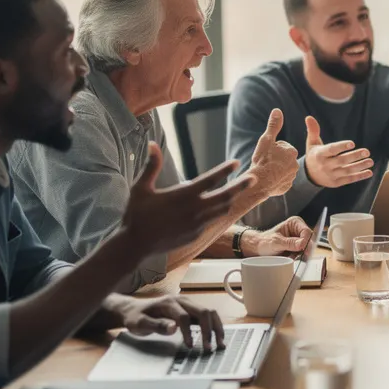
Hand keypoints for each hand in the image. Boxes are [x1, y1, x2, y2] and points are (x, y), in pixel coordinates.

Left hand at [114, 294, 224, 350]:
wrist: (133, 310)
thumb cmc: (135, 317)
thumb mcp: (139, 323)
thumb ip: (156, 325)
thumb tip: (174, 327)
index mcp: (169, 303)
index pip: (184, 317)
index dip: (189, 332)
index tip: (190, 346)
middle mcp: (181, 300)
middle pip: (203, 312)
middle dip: (209, 331)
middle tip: (210, 348)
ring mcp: (188, 303)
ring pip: (209, 312)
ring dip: (216, 327)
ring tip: (220, 343)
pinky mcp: (190, 309)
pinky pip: (207, 315)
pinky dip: (214, 326)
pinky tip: (216, 337)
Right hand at [120, 143, 248, 254]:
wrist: (135, 245)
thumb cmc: (136, 214)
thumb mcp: (141, 188)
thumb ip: (151, 166)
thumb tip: (153, 144)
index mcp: (182, 195)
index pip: (210, 180)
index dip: (224, 170)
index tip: (236, 163)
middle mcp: (194, 210)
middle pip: (225, 196)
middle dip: (240, 186)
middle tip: (253, 178)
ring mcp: (197, 224)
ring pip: (222, 210)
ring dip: (232, 199)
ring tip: (240, 191)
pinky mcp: (196, 235)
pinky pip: (212, 221)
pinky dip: (218, 212)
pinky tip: (220, 207)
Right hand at [244, 108, 299, 198]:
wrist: (259, 182)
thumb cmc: (262, 160)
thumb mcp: (266, 139)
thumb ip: (273, 125)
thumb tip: (277, 110)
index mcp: (292, 151)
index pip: (281, 146)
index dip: (271, 149)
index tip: (266, 154)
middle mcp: (295, 164)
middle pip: (282, 158)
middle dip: (274, 159)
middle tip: (264, 162)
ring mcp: (291, 177)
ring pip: (281, 169)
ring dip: (274, 169)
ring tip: (265, 171)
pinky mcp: (286, 187)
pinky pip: (279, 181)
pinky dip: (274, 180)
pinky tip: (268, 180)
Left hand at [250, 216, 313, 256]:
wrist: (258, 248)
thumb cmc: (265, 241)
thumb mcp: (276, 242)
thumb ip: (289, 243)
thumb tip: (302, 244)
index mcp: (294, 223)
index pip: (306, 232)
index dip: (306, 241)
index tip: (301, 249)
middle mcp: (298, 230)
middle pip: (309, 240)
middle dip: (302, 249)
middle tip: (294, 255)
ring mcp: (299, 240)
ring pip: (307, 249)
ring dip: (299, 254)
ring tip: (287, 255)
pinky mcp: (297, 248)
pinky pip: (302, 254)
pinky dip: (296, 257)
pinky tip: (288, 257)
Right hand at [303, 116, 372, 187]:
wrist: (309, 176)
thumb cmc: (314, 155)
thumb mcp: (312, 143)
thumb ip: (313, 131)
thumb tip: (309, 117)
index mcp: (319, 155)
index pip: (331, 150)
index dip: (341, 146)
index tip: (352, 143)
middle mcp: (325, 165)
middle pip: (341, 160)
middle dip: (355, 156)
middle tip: (367, 151)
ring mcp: (331, 175)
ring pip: (347, 171)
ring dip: (360, 166)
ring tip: (371, 161)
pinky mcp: (336, 183)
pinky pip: (349, 179)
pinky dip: (359, 176)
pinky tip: (369, 172)